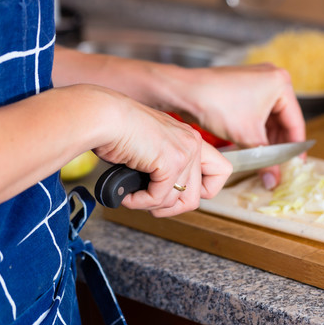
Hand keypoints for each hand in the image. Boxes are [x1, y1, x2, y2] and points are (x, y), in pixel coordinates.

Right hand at [92, 87, 231, 216]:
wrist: (102, 116)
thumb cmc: (118, 131)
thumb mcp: (153, 149)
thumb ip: (168, 168)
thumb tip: (167, 198)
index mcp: (192, 139)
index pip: (221, 172)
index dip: (204, 191)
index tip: (180, 192)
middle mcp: (193, 143)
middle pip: (196, 197)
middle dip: (170, 208)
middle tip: (149, 202)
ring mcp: (185, 152)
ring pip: (177, 201)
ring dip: (152, 205)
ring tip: (135, 196)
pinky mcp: (170, 162)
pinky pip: (158, 198)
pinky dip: (139, 202)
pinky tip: (127, 194)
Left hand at [154, 63, 306, 188]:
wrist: (184, 92)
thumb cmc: (217, 105)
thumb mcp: (248, 137)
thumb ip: (266, 161)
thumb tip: (274, 181)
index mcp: (281, 83)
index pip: (296, 122)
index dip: (296, 148)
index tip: (296, 166)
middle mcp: (272, 77)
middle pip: (283, 120)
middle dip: (279, 145)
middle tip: (279, 166)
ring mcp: (257, 79)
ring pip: (269, 117)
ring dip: (267, 139)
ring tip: (265, 160)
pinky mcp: (243, 85)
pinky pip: (257, 111)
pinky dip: (256, 129)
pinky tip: (252, 146)